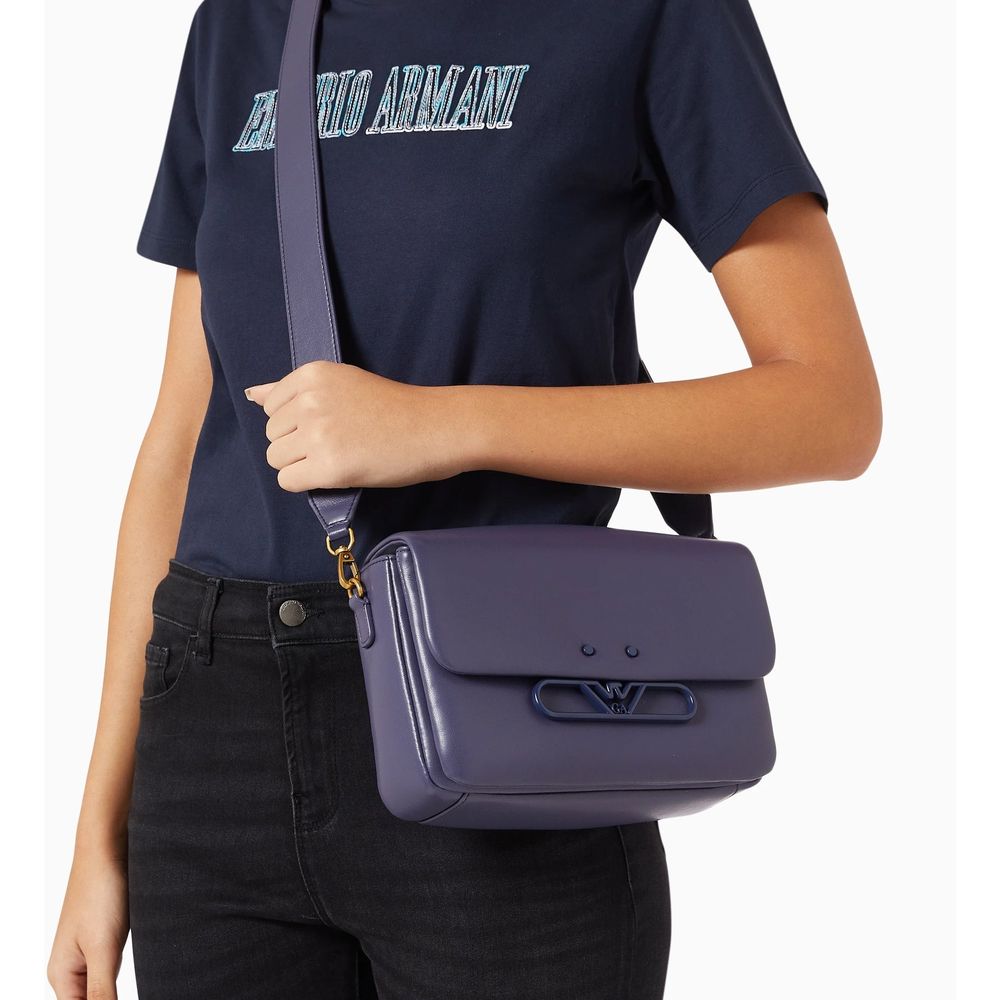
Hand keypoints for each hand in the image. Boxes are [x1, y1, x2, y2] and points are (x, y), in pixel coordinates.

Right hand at [48, 848, 128, 998]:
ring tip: (122, 954)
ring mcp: (88, 950)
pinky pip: (112, 963)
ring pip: (104, 983)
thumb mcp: (103, 948)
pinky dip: (122, 967)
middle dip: (109, 995)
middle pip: (91, 999)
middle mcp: (71, 966)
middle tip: (120, 966)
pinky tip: (138, 961)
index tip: (116, 994)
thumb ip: (101, 990)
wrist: (107, 849)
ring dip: (116, 985)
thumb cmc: (100, 893)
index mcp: (62, 975)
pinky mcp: (105, 936)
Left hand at [245, 361, 474, 491]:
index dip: (297, 422)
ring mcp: (318, 435)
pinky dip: (306, 483)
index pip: (271, 407)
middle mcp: (310, 402)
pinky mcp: (329, 467)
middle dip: (298, 444)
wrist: (433, 428)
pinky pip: (289, 481)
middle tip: (338, 442)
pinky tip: (335, 473)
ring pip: (276, 460)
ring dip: (301, 465)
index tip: (330, 423)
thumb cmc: (394, 407)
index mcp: (312, 375)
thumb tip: (252, 394)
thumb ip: (293, 390)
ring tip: (338, 457)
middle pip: (272, 435)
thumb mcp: (342, 383)